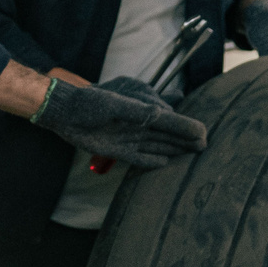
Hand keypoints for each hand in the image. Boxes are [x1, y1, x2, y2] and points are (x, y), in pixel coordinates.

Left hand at [32, 78, 207, 168]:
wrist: (62, 112)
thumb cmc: (88, 102)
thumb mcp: (116, 103)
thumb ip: (141, 111)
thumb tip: (165, 116)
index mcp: (141, 103)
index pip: (168, 118)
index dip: (185, 126)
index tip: (201, 133)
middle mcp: (137, 120)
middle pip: (166, 132)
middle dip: (184, 138)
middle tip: (204, 145)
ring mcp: (129, 136)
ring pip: (156, 144)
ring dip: (173, 149)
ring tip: (193, 153)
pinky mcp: (119, 149)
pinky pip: (140, 157)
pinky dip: (152, 161)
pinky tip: (166, 164)